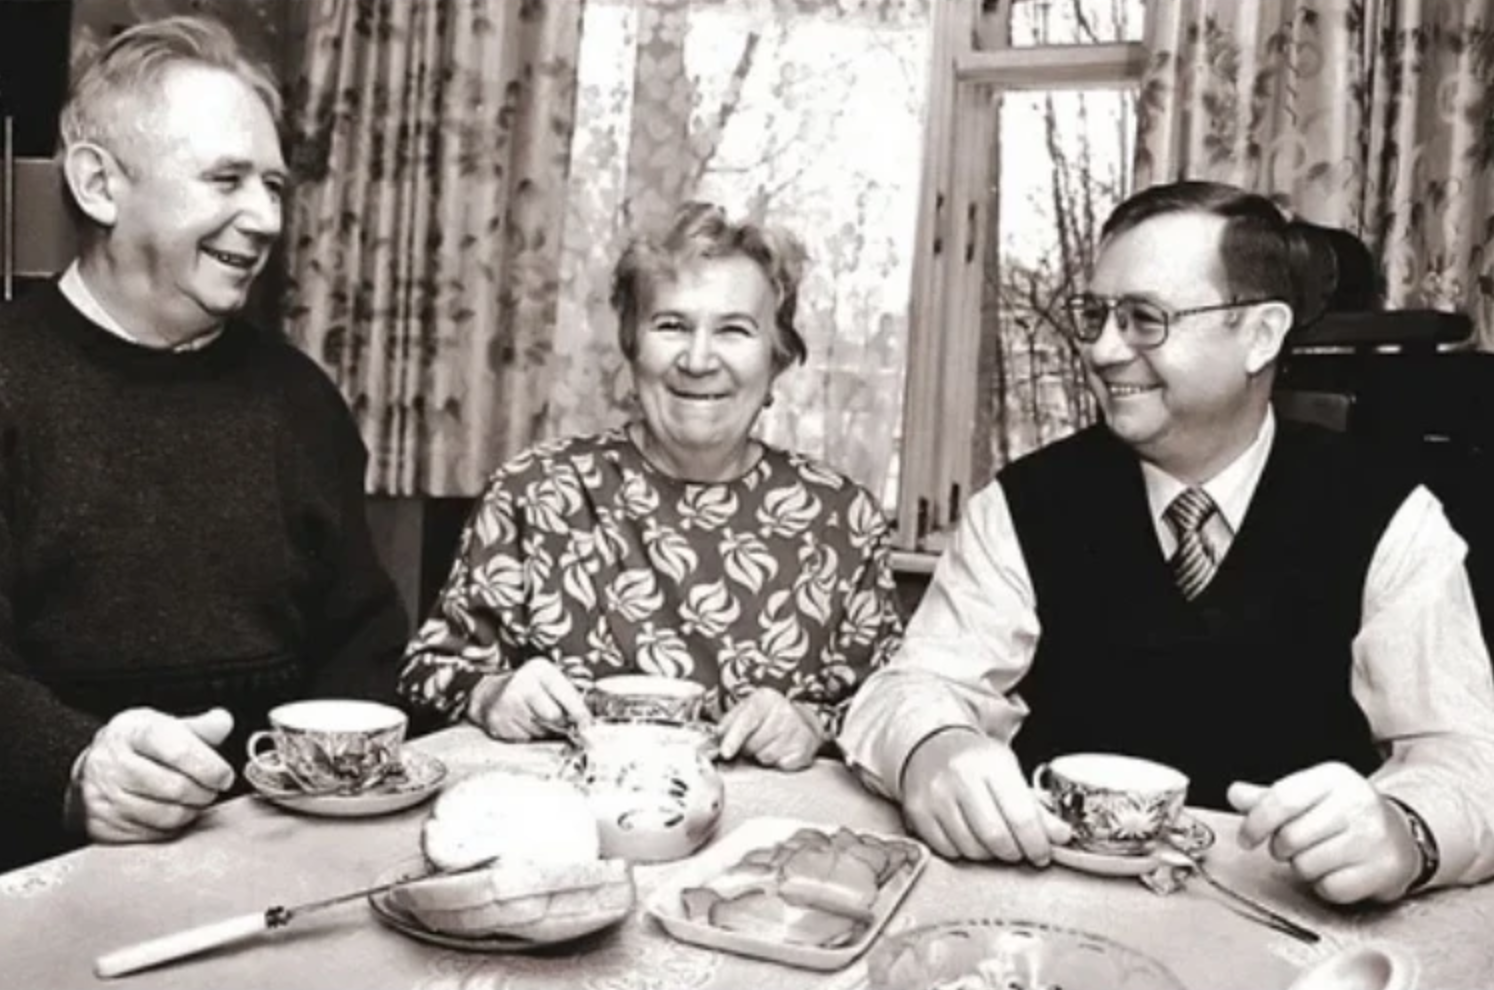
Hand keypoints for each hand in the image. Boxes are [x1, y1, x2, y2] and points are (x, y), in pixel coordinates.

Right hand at [73, 708, 234, 843]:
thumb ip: (199, 727)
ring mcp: (104, 797)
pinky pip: (152, 834)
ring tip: (195, 799)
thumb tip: (223, 722)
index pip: (178, 750)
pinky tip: (173, 812)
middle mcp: (113, 764)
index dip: (209, 766)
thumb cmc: (135, 745)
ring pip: (166, 815)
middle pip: (175, 787)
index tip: (224, 776)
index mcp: (132, 732)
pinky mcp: (102, 826)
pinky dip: (172, 827)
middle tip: (212, 789)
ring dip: (192, 811)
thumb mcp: (163, 725)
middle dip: (205, 792)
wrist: (91, 769)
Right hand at [468, 660, 589, 740]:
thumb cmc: (527, 688)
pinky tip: (523, 723)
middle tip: (560, 722)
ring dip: (544, 730)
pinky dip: (528, 735)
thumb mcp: (549, 683)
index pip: (566, 695)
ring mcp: (508, 703)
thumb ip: (569, 699)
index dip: (580, 713)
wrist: (490, 693)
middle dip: (561, 724)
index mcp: (540, 670)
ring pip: (540, 730)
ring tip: (536, 718)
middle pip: (554, 716)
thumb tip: (587, 725)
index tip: (588, 726)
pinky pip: (525, 738)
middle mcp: (522, 683)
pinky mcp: (498, 721)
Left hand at [717, 688, 822, 770]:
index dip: (734, 738)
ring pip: (766, 756)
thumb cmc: (765, 718)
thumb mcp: (745, 712)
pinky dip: (778, 762)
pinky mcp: (806, 745)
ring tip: (768, 745)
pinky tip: (781, 751)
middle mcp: (783, 710)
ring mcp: (797, 727)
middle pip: (753, 743)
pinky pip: (782, 764)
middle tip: (753, 742)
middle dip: (748, 748)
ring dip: (763, 756)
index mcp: (765, 698)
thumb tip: (713, 740)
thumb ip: (727, 724)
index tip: (725, 752)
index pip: (747, 720)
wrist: (800, 721)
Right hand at [900, 729, 1070, 864]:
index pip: (1022, 817)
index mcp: (992, 763)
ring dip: (989, 854)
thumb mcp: (1009, 773)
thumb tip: (1062, 837)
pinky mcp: (917, 811)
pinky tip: (968, 836)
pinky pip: (948, 850)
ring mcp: (936, 794)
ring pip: (972, 848)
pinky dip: (963, 851)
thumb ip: (1036, 808)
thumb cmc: (976, 762)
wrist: (931, 746)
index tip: (1042, 854)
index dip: (1037, 844)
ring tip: (993, 840)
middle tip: (1019, 851)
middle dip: (1014, 852)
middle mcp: (961, 776)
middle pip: (996, 837)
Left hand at [1229, 762, 1420, 903]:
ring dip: (1302, 868)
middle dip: (1280, 849)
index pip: (1282, 799)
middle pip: (1290, 837)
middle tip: (1290, 847)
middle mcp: (1357, 803)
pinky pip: (1331, 888)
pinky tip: (1337, 871)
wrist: (1401, 836)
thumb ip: (1268, 797)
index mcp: (1334, 777)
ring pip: (1307, 865)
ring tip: (1317, 856)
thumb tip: (1234, 793)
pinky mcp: (1384, 869)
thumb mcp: (1309, 795)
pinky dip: (1325, 886)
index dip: (1255, 823)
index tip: (1246, 839)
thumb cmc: (1343, 814)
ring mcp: (1374, 837)